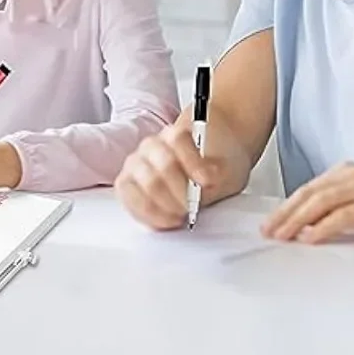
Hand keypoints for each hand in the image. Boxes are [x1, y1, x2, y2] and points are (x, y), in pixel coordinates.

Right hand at [114, 121, 228, 229]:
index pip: (178, 140)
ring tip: (181, 215)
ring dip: (167, 205)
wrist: (203, 170)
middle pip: (164, 165)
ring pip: (147, 184)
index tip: (207, 181)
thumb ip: (217, 175)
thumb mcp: (226, 169)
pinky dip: (150, 215)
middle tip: (194, 206)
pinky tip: (166, 220)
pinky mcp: (127, 184)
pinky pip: (130, 199)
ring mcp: (135, 164)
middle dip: (182, 191)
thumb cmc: (212, 168)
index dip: (193, 162)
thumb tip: (204, 186)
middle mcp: (151, 145)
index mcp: (174, 134)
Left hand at [261, 162, 353, 243]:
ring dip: (297, 221)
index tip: (269, 223)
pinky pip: (344, 216)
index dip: (285, 207)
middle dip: (284, 214)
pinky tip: (311, 238)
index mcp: (344, 172)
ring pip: (320, 202)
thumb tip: (304, 225)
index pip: (306, 189)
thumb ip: (335, 205)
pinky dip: (323, 227)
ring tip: (283, 236)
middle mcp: (351, 175)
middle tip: (268, 231)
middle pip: (308, 194)